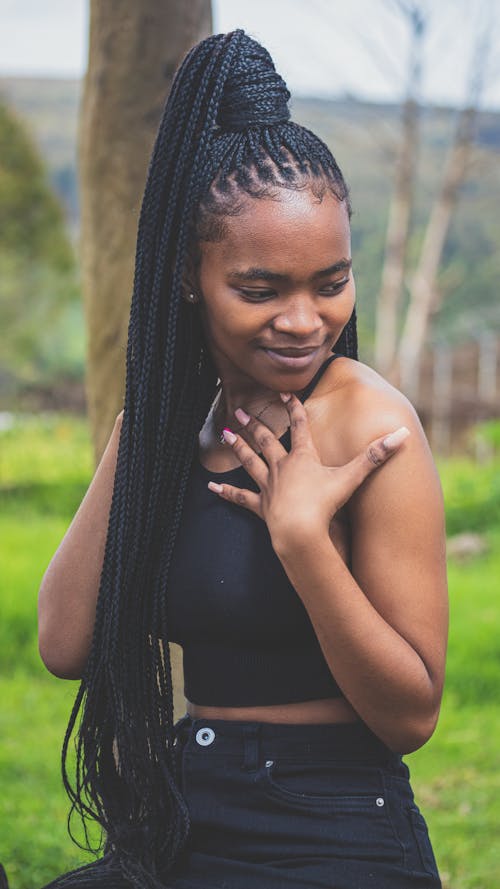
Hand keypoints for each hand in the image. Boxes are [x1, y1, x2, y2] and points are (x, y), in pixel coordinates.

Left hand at [207, 392, 409, 543]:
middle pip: (267, 440)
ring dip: (238, 447)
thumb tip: (402, 435)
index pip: (299, 426)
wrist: (300, 532)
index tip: (284, 392)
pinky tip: (211, 486)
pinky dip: (226, 491)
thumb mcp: (352, 478)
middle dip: (256, 423)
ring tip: (226, 433)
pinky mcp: (261, 506)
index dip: (292, 407)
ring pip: (250, 462)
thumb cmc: (325, 505)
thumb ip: (376, 456)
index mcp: (303, 457)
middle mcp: (282, 467)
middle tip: (242, 409)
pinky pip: (240, 496)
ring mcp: (269, 486)